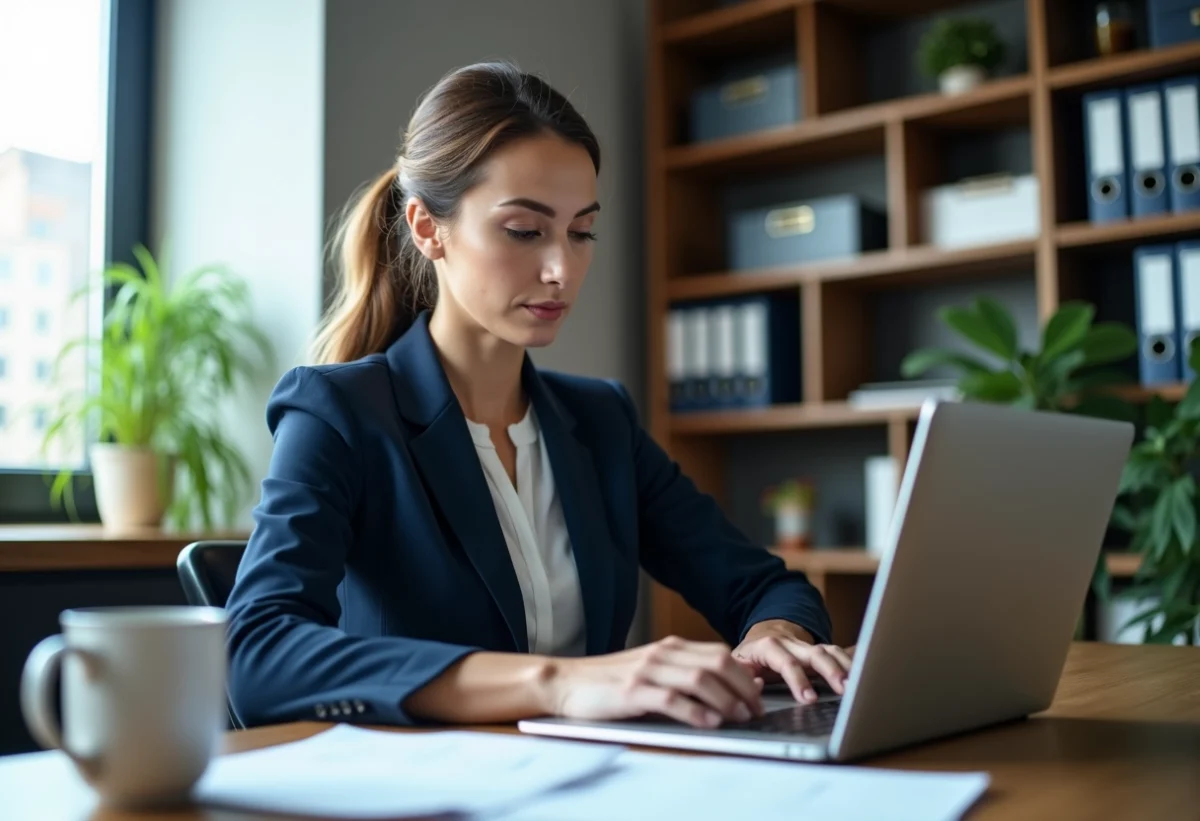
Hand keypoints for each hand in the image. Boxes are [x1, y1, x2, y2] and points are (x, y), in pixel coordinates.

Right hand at [547, 635, 765, 727]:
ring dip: (726, 700)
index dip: (744, 675)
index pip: (719, 654)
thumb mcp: (651, 670)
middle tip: (756, 711)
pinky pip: (671, 698)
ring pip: (699, 679)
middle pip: (716, 663)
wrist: (566, 682)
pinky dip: (695, 711)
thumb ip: (683, 674)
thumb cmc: (610, 682)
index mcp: (669, 647)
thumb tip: (724, 687)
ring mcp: (646, 670)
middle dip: (743, 687)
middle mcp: (661, 654)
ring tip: (740, 718)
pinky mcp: (632, 691)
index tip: (759, 696)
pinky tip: (710, 723)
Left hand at [732, 620, 854, 704]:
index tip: (809, 699)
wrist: (763, 635)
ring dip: (847, 668)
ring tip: (859, 685)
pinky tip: (866, 675)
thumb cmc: (750, 656)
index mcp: (770, 646)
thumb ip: (743, 674)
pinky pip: (840, 654)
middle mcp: (793, 644)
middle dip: (832, 671)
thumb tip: (756, 687)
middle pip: (816, 654)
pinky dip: (853, 664)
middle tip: (845, 690)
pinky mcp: (822, 652)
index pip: (787, 663)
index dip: (798, 680)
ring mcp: (810, 647)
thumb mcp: (738, 663)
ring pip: (831, 652)